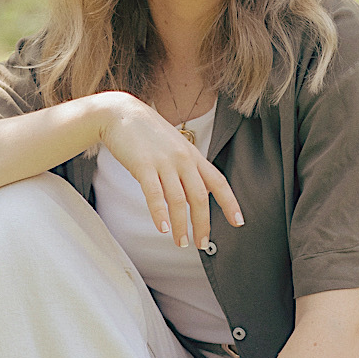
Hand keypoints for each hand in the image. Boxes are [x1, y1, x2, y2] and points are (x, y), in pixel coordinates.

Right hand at [95, 94, 243, 250]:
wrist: (120, 113)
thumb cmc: (147, 133)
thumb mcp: (174, 146)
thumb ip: (186, 168)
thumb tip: (195, 196)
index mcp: (193, 155)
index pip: (218, 182)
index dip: (230, 203)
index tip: (238, 222)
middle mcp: (182, 159)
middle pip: (199, 197)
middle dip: (203, 224)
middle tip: (201, 244)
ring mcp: (163, 161)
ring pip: (178, 200)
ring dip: (180, 225)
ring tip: (180, 242)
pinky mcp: (143, 165)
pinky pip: (154, 193)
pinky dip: (159, 213)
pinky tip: (162, 228)